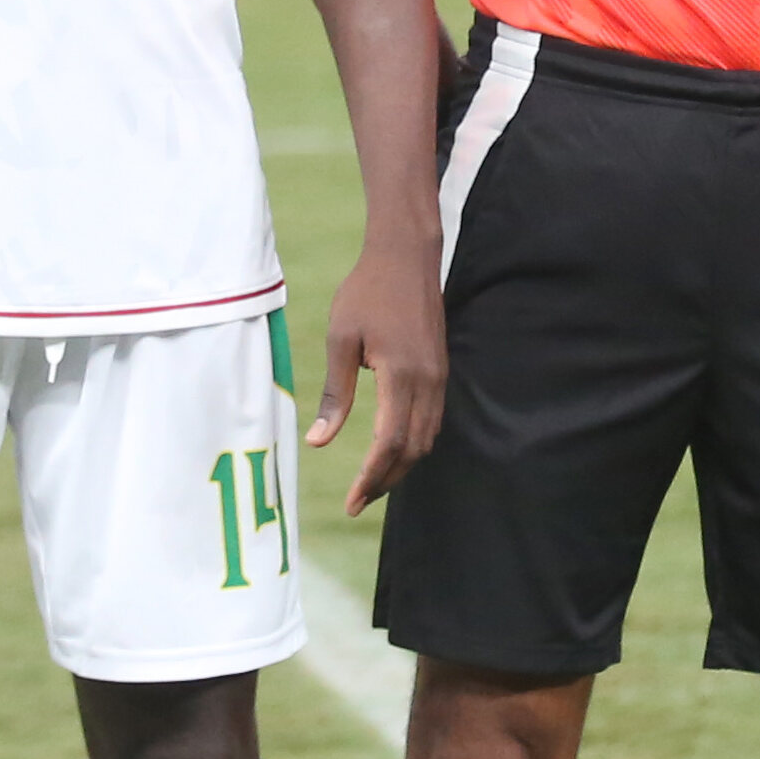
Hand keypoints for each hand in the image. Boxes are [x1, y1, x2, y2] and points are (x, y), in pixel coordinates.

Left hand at [309, 225, 445, 515]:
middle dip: (386, 480)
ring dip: (401, 465)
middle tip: (358, 501)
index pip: (389, 442)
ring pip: (427, 438)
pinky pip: (432, 420)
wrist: (406, 257)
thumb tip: (319, 441)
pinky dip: (413, 444)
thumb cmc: (367, 292)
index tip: (352, 501)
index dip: (371, 476)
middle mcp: (428, 381)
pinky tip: (392, 450)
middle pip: (412, 449)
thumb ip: (334, 395)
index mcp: (401, 375)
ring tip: (372, 482)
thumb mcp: (341, 341)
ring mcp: (439, 377)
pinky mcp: (440, 370)